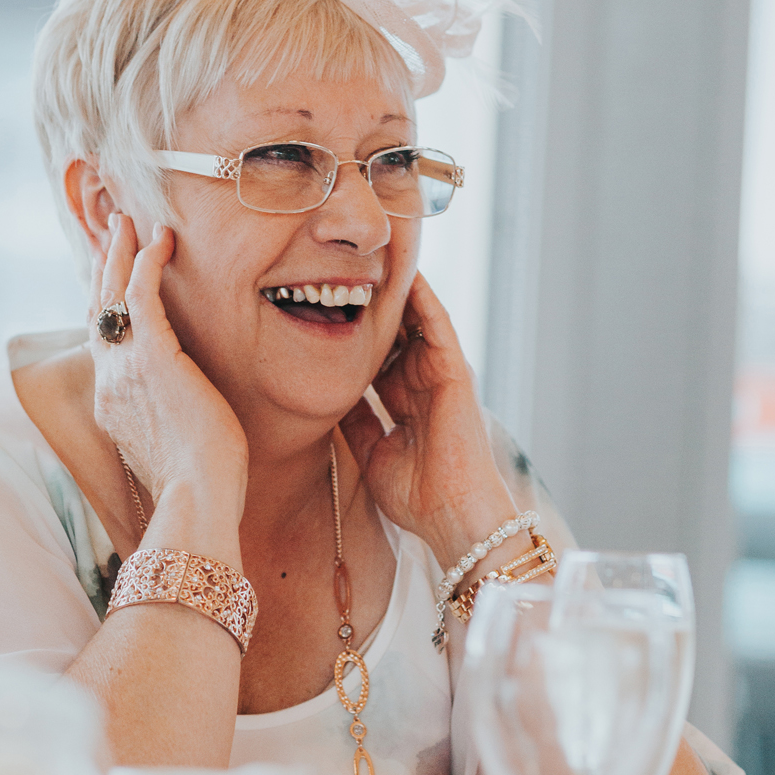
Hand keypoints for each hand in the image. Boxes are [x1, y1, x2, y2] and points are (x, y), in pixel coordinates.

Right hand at [90, 217, 248, 511]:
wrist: (198, 501)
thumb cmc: (203, 485)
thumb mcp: (178, 445)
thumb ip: (172, 418)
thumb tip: (191, 408)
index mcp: (112, 405)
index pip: (102, 342)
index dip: (105, 304)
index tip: (112, 278)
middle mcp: (109, 382)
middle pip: (97, 310)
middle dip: (104, 267)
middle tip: (112, 232)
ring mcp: (125, 369)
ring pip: (112, 295)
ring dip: (120, 253)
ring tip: (129, 221)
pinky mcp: (152, 358)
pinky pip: (141, 296)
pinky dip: (147, 262)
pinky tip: (159, 240)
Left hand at [337, 272, 517, 571]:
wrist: (453, 518)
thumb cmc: (417, 498)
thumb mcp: (372, 453)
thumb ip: (356, 423)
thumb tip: (331, 399)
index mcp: (404, 403)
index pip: (374, 357)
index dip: (350, 334)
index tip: (318, 307)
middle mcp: (422, 383)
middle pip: (391, 333)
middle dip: (366, 305)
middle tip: (336, 269)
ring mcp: (439, 375)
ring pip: (412, 321)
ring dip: (392, 291)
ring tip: (367, 256)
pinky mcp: (456, 371)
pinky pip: (436, 325)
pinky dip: (421, 298)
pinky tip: (403, 272)